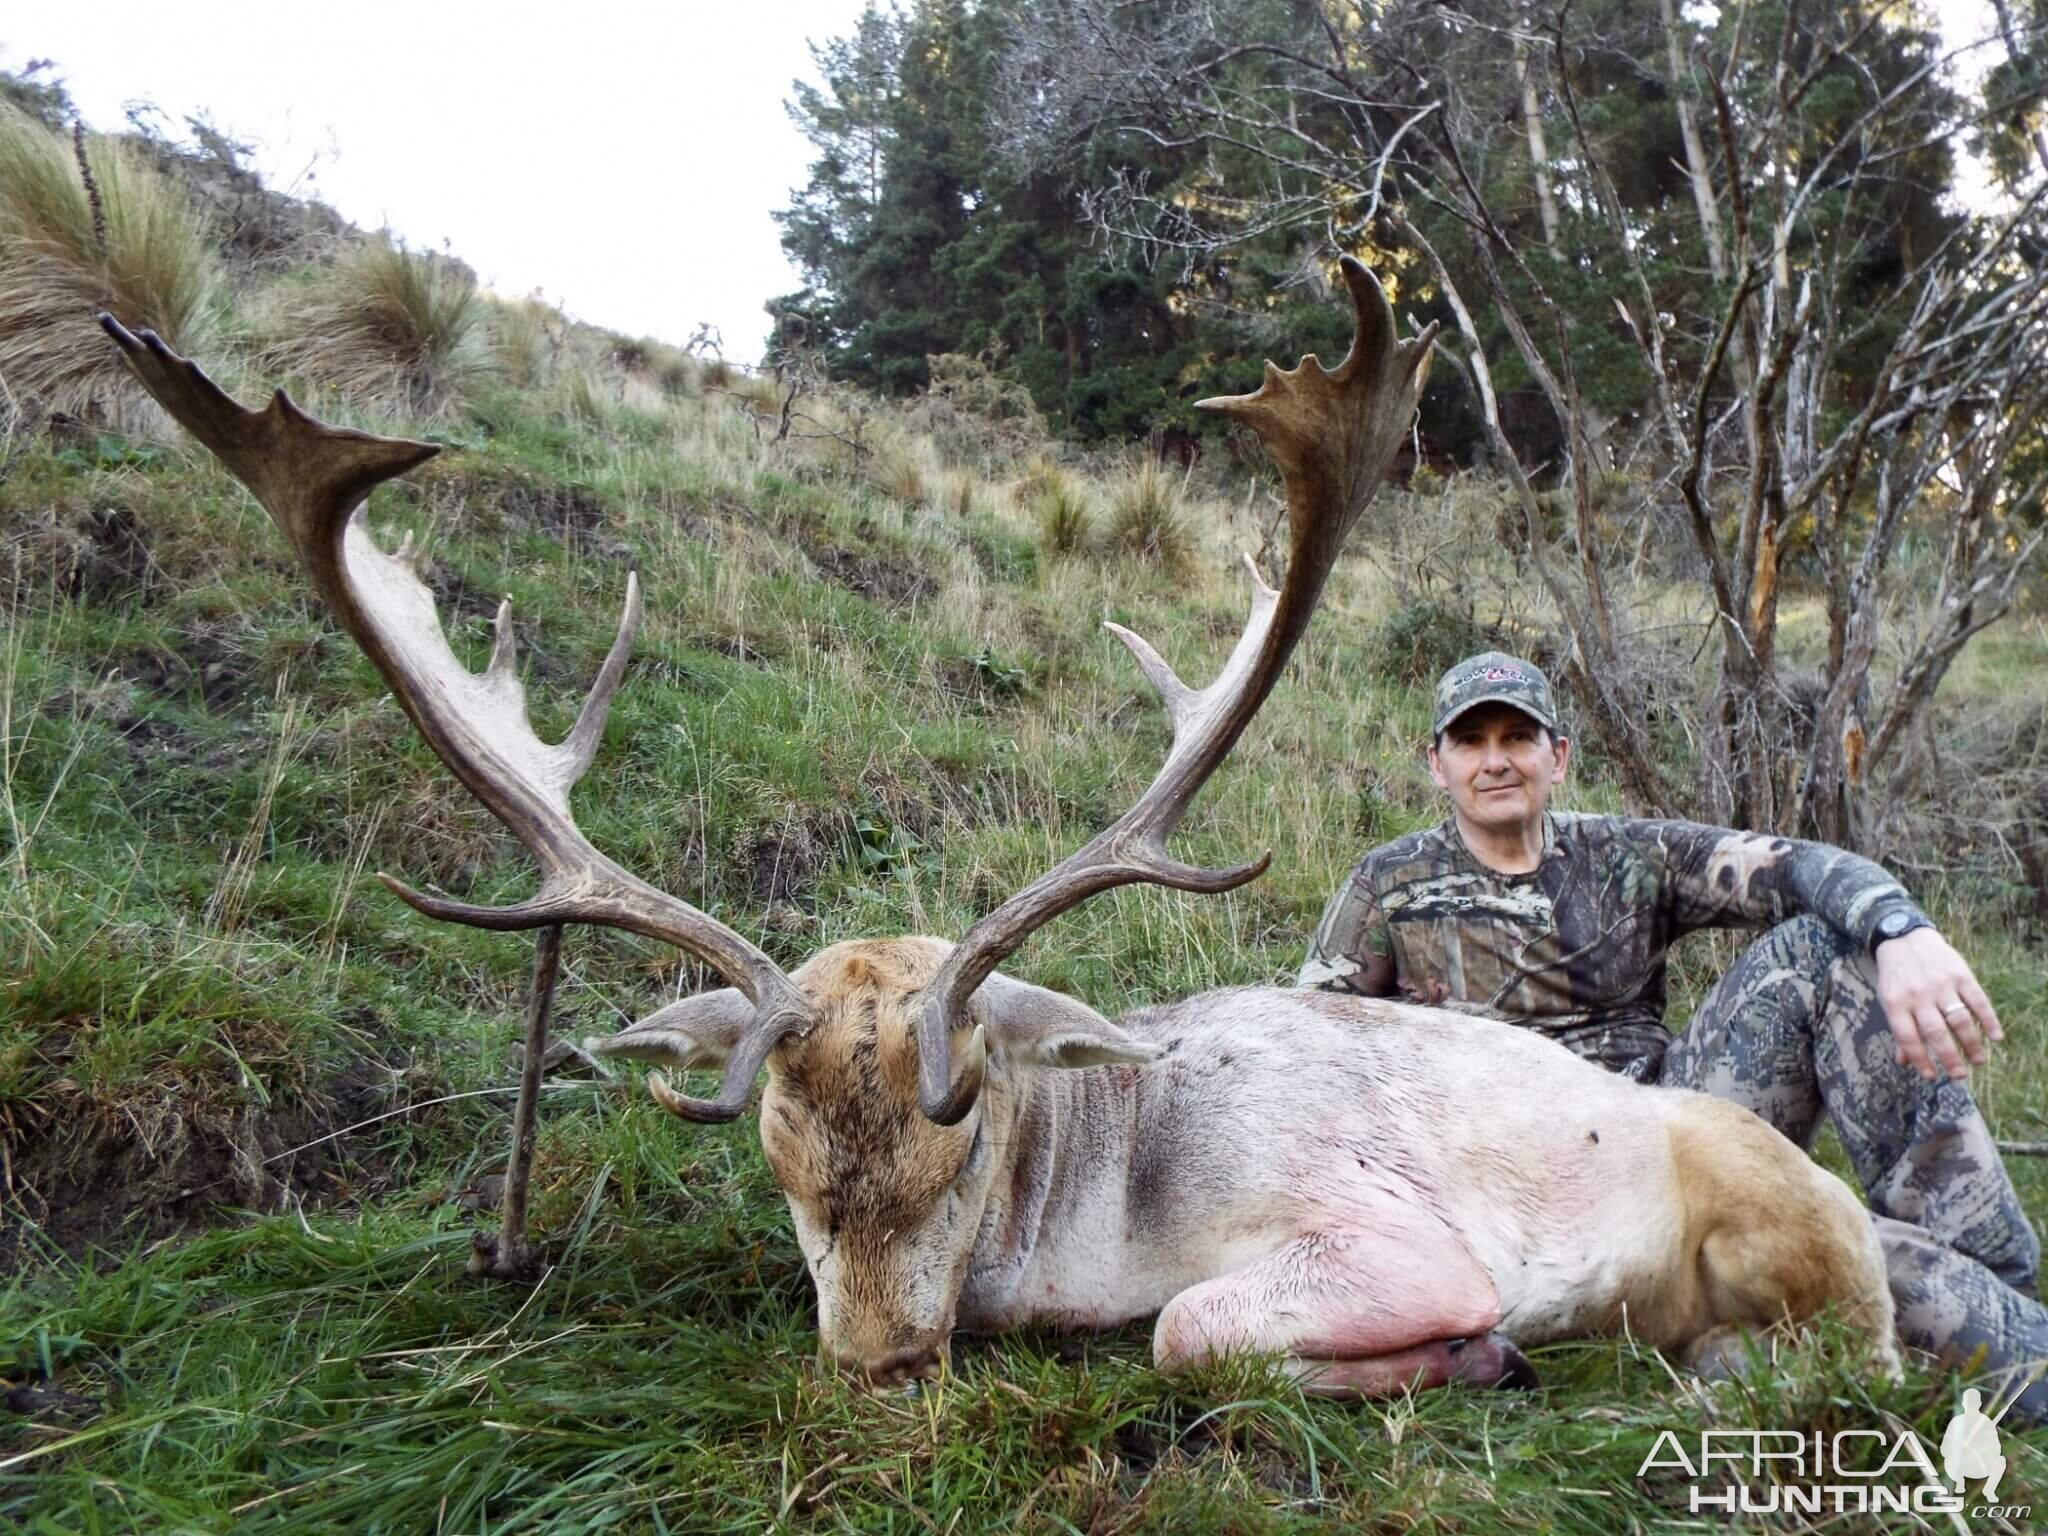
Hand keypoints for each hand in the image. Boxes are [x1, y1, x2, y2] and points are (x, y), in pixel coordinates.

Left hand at [1873, 926, 2002, 1081]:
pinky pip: (1978, 1001)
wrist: (1904, 937)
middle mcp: (1919, 995)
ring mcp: (1942, 985)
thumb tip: (1904, 1062)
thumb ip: (1899, 1029)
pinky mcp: (1961, 975)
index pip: (1908, 1038)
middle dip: (1950, 1058)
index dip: (1920, 1060)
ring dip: (1971, 1044)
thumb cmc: (1896, 976)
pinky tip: (1995, 1037)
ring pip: (1960, 1020)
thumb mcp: (1888, 999)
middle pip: (1936, 1033)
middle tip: (1959, 1075)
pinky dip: (1989, 1020)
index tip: (1931, 1076)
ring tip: (1979, 1062)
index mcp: (1896, 1003)